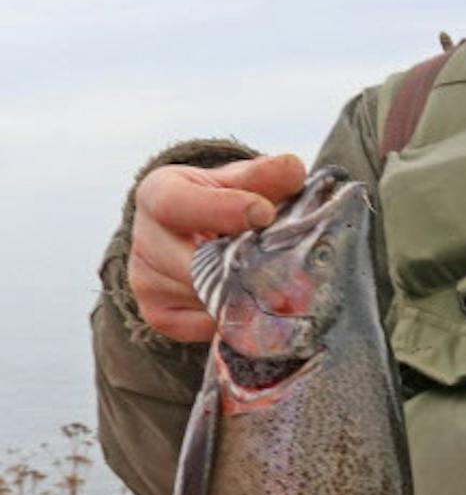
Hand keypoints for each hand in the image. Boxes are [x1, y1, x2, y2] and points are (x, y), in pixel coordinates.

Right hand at [129, 154, 307, 342]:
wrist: (191, 235)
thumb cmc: (220, 201)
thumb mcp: (238, 180)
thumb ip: (263, 176)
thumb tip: (293, 168)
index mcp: (157, 195)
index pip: (179, 205)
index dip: (223, 210)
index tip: (265, 213)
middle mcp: (142, 239)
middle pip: (194, 263)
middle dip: (244, 266)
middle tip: (289, 267)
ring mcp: (145, 282)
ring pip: (206, 297)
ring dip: (245, 294)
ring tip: (272, 280)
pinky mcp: (158, 316)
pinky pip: (205, 326)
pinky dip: (234, 317)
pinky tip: (249, 299)